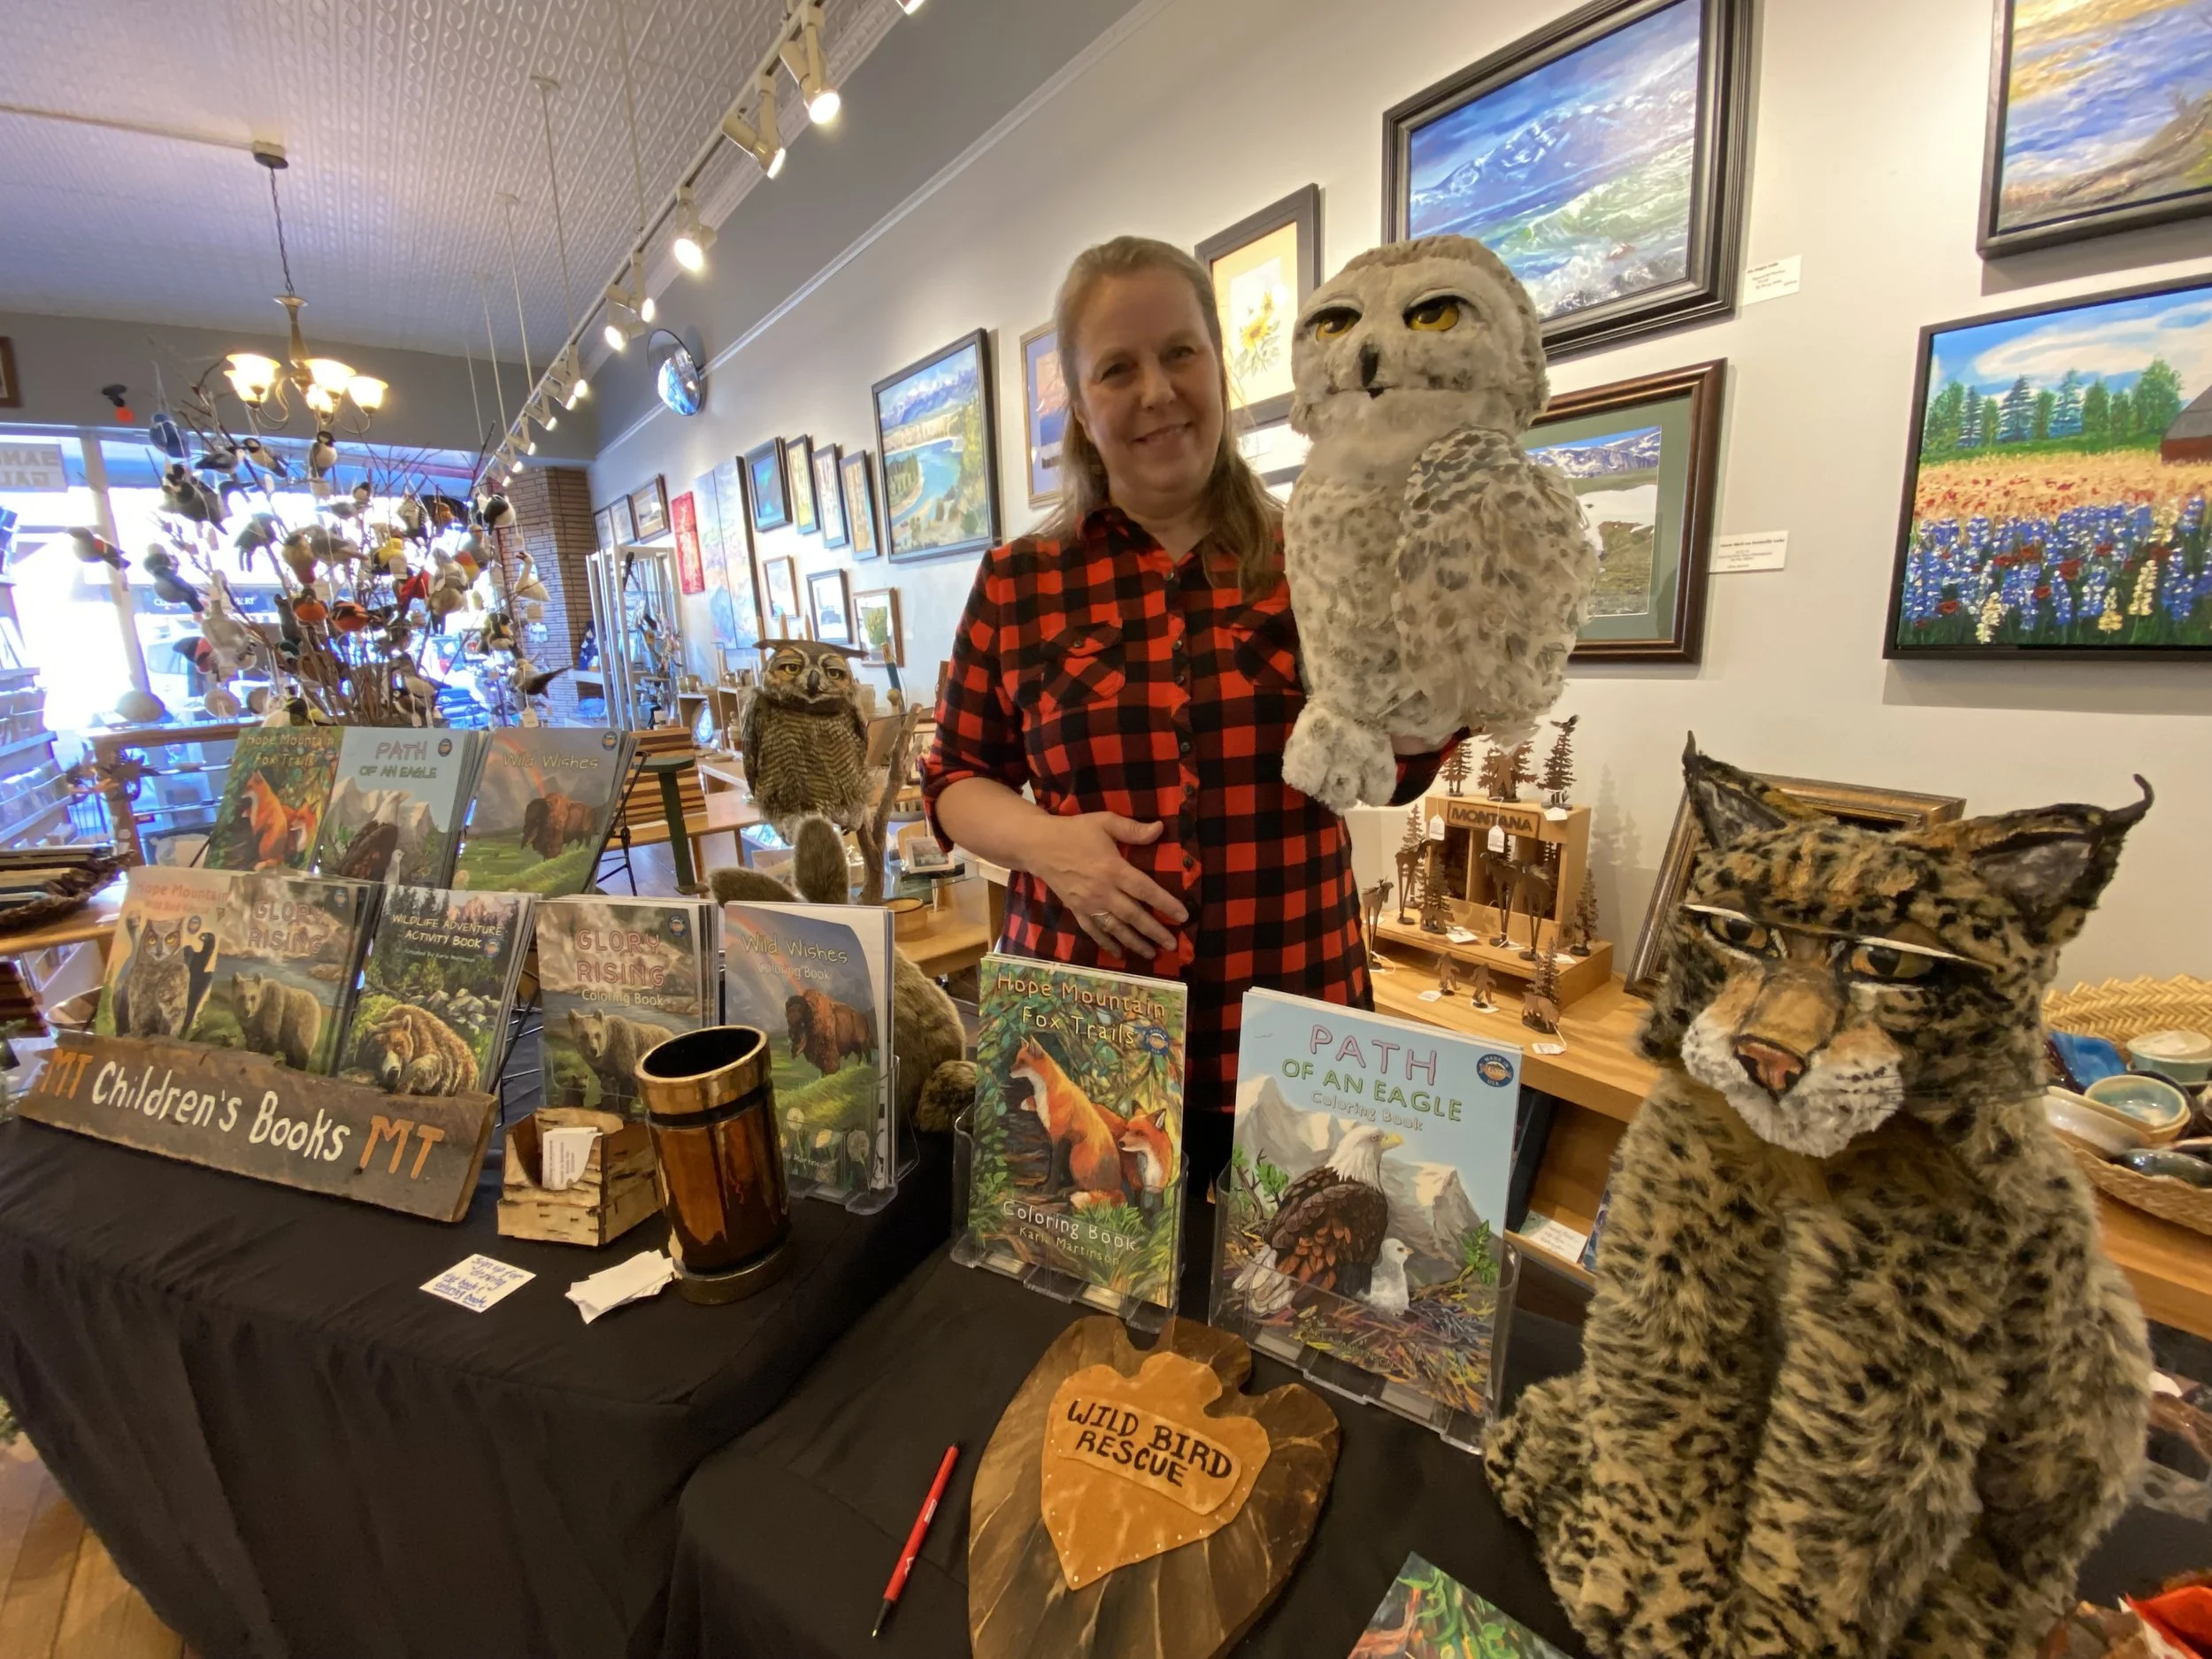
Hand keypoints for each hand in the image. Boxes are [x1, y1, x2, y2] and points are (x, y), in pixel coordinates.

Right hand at [1018, 812, 1189, 956]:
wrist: (1039, 845)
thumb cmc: (1075, 831)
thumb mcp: (1105, 822)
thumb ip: (1132, 829)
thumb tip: (1160, 828)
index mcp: (1113, 869)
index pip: (1145, 890)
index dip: (1165, 903)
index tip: (1183, 916)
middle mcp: (1103, 891)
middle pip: (1133, 915)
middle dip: (1154, 931)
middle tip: (1172, 944)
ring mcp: (1088, 903)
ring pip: (1116, 928)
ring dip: (1134, 942)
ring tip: (1152, 953)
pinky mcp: (1076, 910)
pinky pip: (1094, 931)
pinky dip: (1107, 944)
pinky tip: (1119, 954)